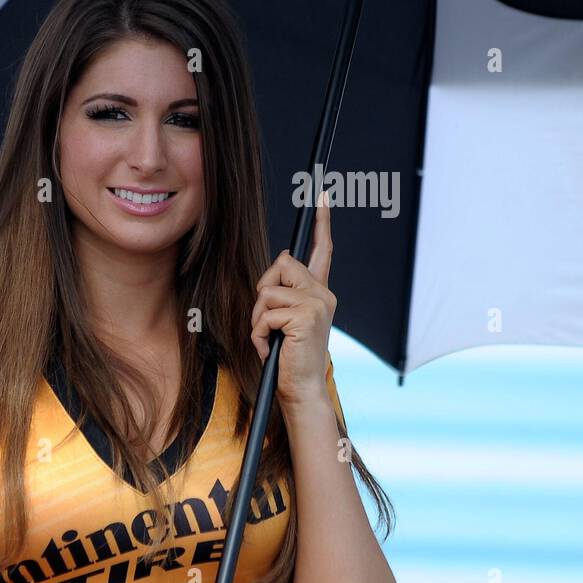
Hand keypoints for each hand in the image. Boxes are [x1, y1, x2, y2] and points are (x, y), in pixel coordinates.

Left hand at [250, 190, 335, 412]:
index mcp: (319, 291)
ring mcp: (318, 304)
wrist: (300, 389)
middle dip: (263, 293)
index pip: (322, 250)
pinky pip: (266, 313)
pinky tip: (272, 348)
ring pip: (268, 291)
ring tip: (271, 340)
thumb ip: (285, 291)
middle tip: (268, 323)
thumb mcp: (285, 319)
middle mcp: (324, 294)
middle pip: (281, 264)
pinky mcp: (306, 316)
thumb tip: (284, 257)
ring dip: (258, 319)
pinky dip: (260, 334)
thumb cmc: (288, 357)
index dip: (322, 221)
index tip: (321, 193)